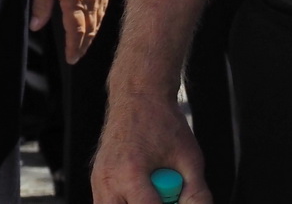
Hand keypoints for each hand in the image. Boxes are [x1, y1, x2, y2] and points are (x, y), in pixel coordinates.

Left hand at [31, 0, 108, 62]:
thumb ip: (41, 4)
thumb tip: (36, 26)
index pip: (76, 30)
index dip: (74, 47)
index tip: (71, 58)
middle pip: (89, 29)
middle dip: (83, 46)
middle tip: (76, 57)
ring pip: (98, 21)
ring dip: (91, 36)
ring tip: (83, 46)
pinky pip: (103, 10)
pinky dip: (98, 22)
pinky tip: (93, 26)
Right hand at [92, 92, 212, 203]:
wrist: (140, 98)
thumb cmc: (163, 123)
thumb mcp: (189, 157)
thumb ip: (195, 191)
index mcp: (131, 173)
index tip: (176, 201)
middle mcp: (108, 180)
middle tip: (163, 196)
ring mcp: (98, 182)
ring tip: (153, 190)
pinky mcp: (95, 181)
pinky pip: (108, 203)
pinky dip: (126, 201)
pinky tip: (142, 189)